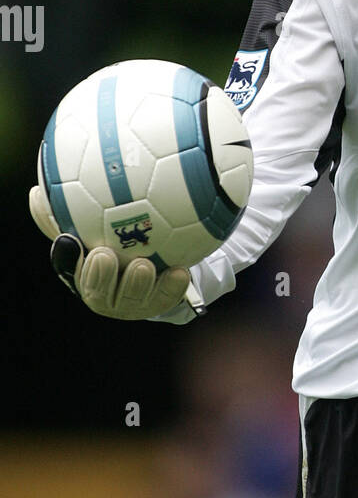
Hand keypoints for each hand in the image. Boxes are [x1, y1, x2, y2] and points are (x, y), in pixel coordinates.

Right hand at [29, 185, 192, 319]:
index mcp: (83, 275)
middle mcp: (104, 294)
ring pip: (132, 299)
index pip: (69, 269)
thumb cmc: (115, 242)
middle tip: (104, 255)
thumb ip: (64, 213)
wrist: (157, 265)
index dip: (68, 258)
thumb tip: (37, 192)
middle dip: (98, 276)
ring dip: (136, 283)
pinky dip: (172, 286)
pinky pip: (167, 298)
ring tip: (143, 265)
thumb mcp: (90, 227)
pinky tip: (180, 272)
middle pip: (97, 291)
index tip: (69, 239)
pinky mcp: (159, 305)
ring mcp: (132, 304)